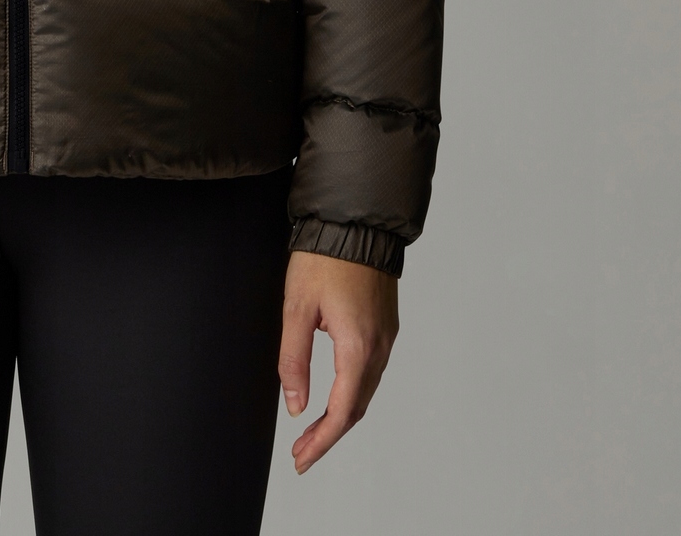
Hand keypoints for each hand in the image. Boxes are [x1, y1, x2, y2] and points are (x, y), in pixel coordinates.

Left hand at [277, 249, 398, 472]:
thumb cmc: (324, 258)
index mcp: (358, 346)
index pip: (341, 411)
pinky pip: (371, 372)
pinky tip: (334, 396)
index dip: (321, 441)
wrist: (355, 222)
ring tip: (312, 431)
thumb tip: (296, 405)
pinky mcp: (385, 326)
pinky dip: (352, 393)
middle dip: (329, 435)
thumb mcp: (297, 307)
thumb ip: (294, 359)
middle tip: (302, 453)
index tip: (301, 459)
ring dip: (341, 415)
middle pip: (357, 408)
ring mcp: (386, 337)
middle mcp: (379, 347)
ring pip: (365, 391)